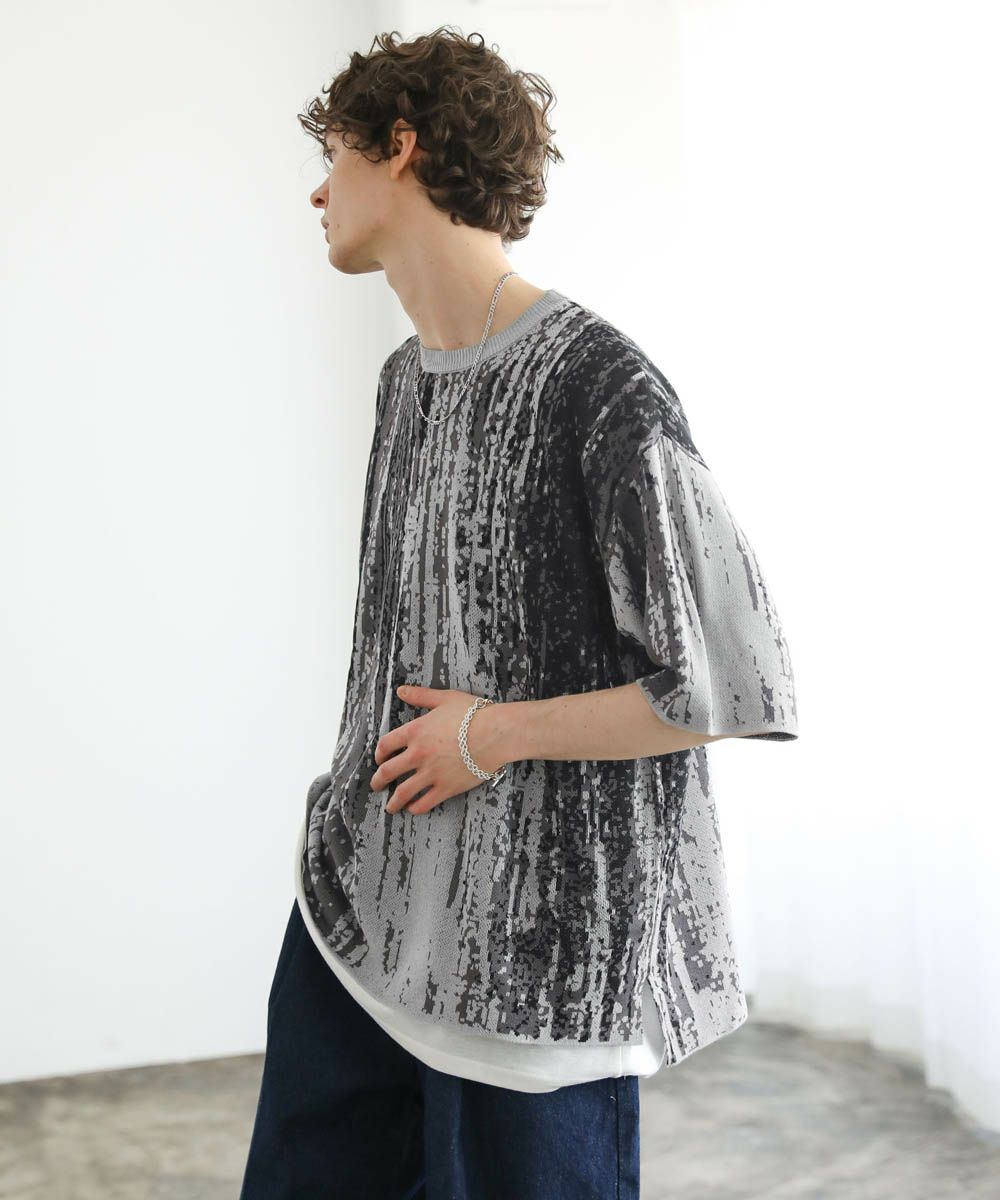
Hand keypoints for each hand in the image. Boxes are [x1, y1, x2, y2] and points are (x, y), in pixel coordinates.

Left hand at [371, 684, 508, 815]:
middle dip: (378, 781)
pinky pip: (424, 803)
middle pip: (388, 771)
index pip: (386, 745)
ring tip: (390, 807)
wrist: (496, 734)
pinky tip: (412, 808)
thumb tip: (401, 690)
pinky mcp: (446, 788)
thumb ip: (421, 696)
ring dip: (393, 802)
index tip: (379, 758)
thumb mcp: (445, 699)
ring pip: (402, 792)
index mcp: (415, 731)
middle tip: (376, 785)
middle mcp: (418, 754)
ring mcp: (431, 773)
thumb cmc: (474, 714)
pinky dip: (415, 808)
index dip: (379, 753)